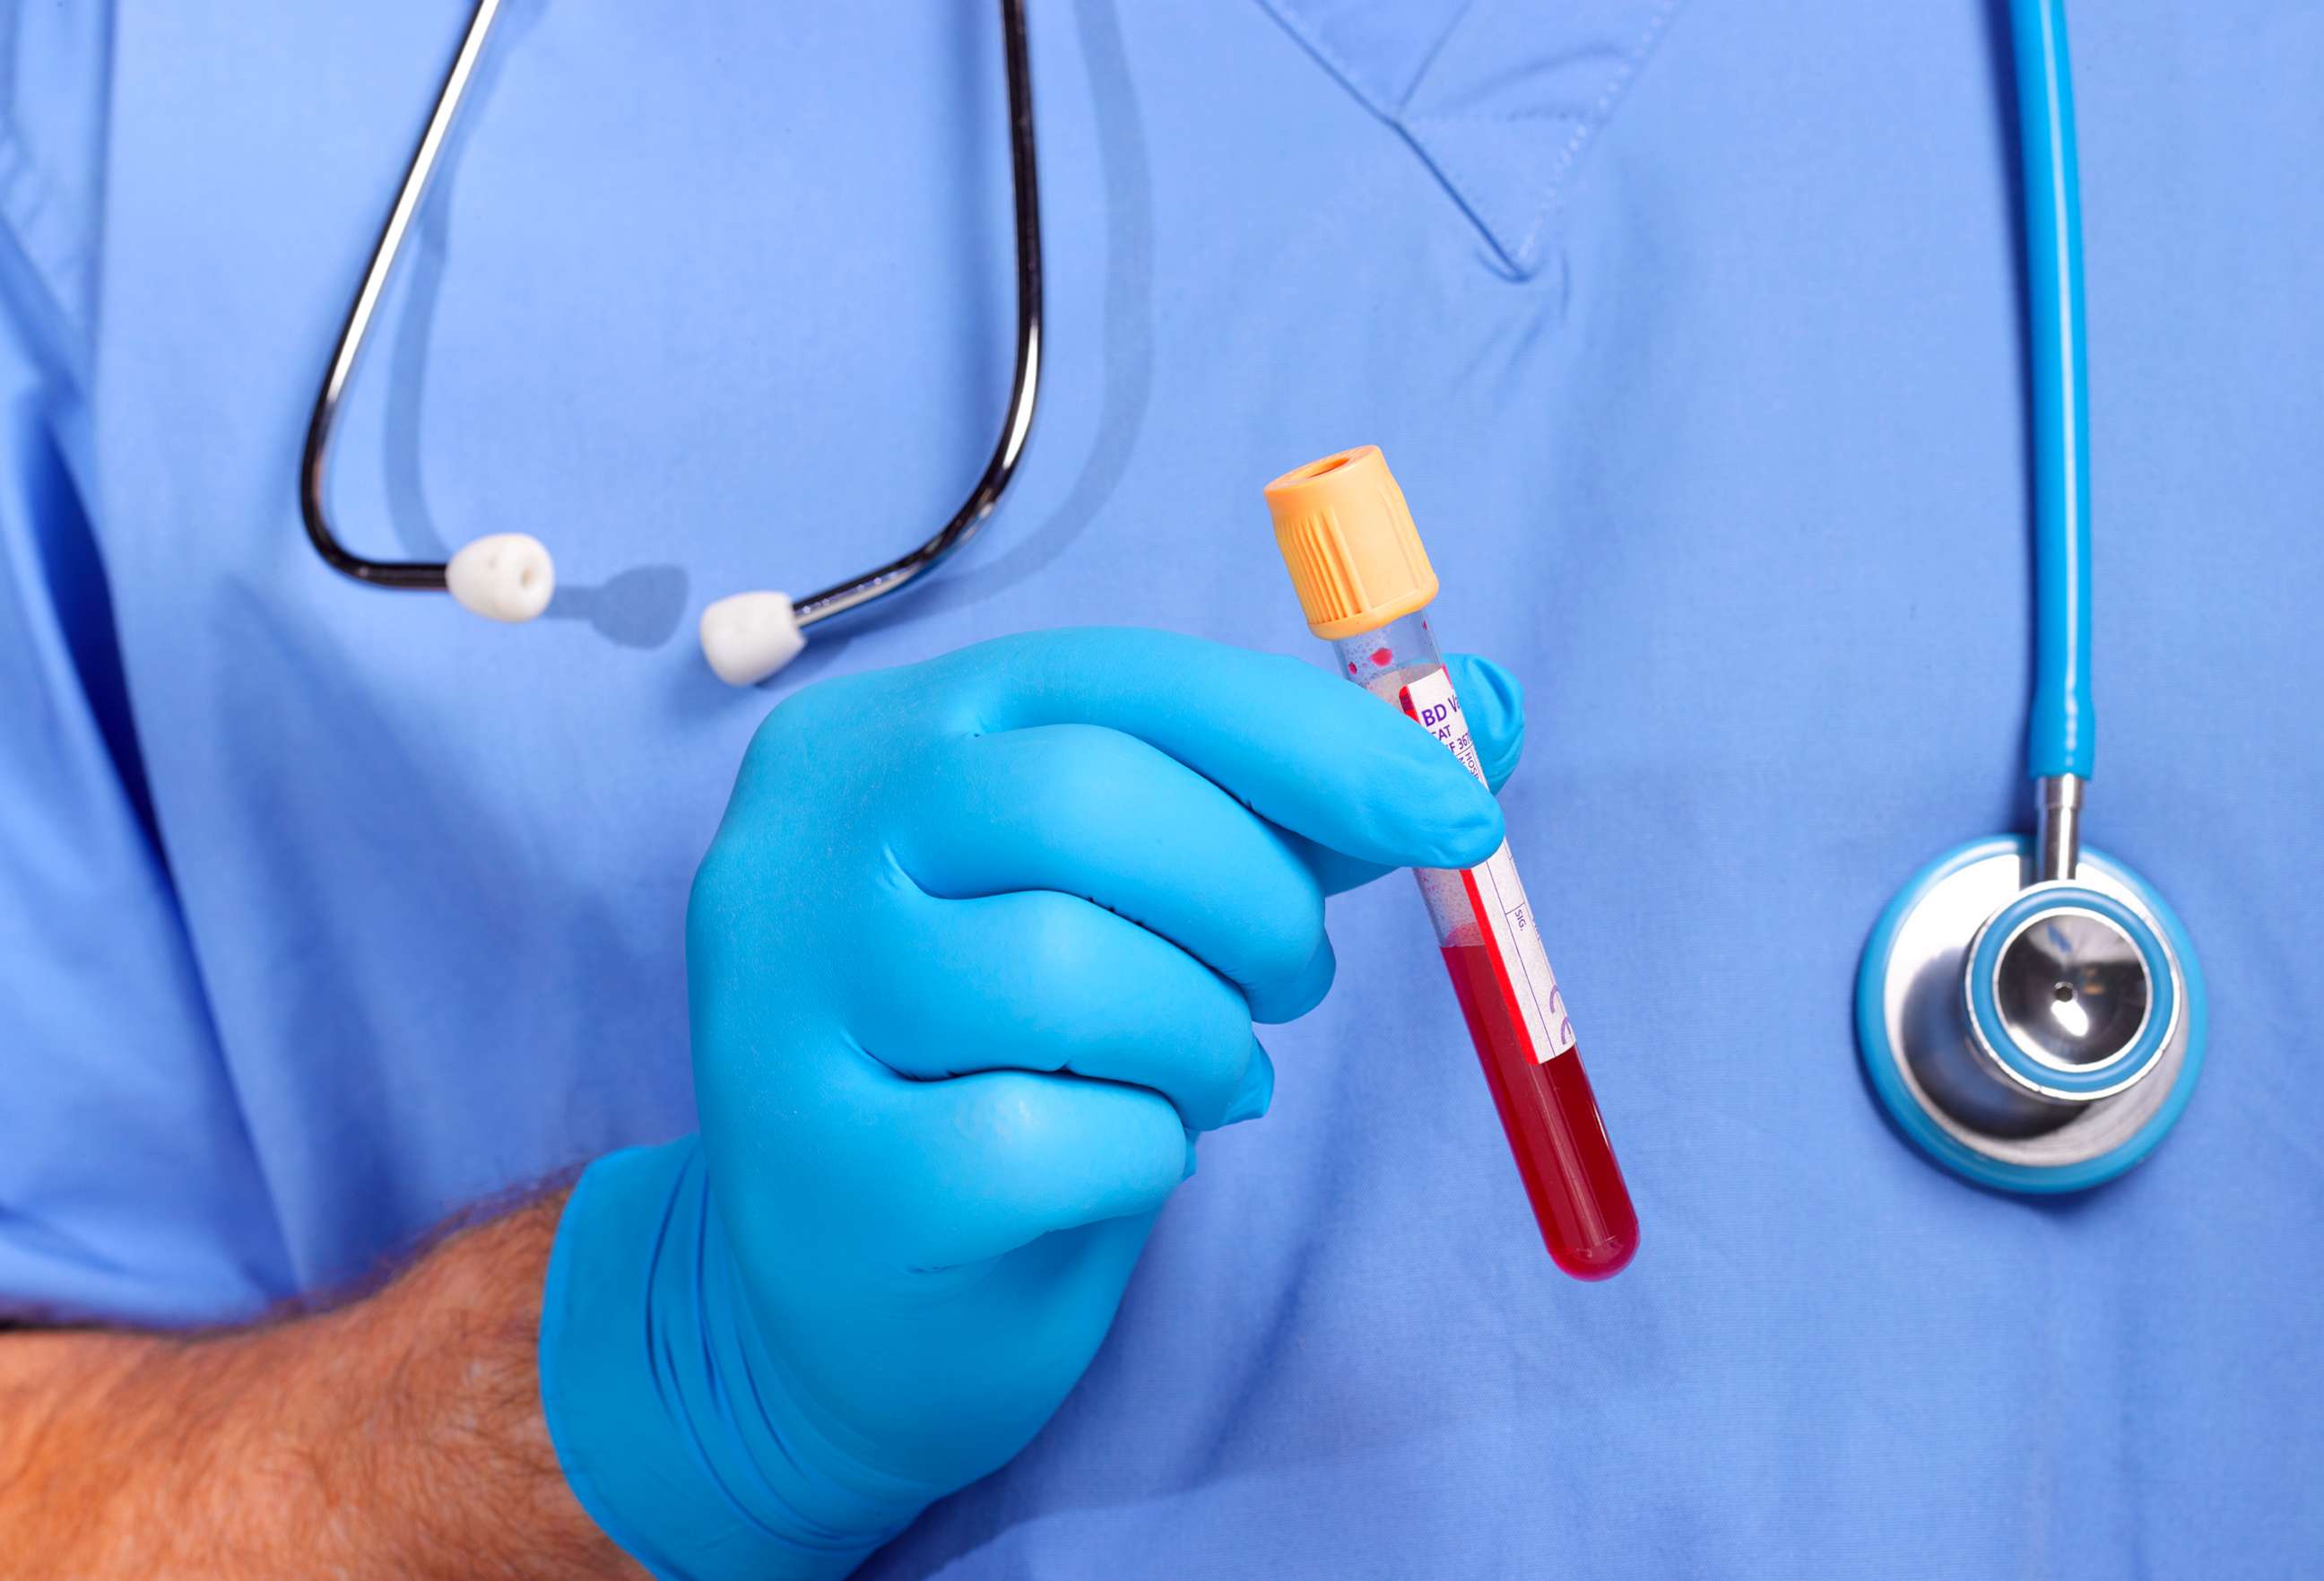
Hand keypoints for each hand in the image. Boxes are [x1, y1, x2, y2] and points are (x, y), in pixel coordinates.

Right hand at [540, 629, 1525, 1579]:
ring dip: (1202, 1037)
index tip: (1455, 811)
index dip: (1306, 739)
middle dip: (1252, 898)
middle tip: (1293, 976)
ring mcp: (785, 1006)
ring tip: (1203, 1071)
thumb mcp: (1123, 901)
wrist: (842, 1292)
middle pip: (1083, 805)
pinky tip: (1123, 1154)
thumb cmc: (1005, 1059)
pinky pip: (1050, 1139)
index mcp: (881, 739)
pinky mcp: (823, 1169)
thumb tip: (1479, 709)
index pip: (1115, 678)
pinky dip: (1142, 1151)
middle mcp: (798, 846)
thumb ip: (1282, 806)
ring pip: (1067, 972)